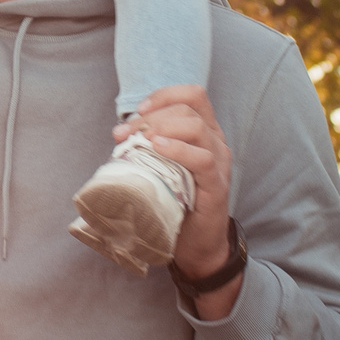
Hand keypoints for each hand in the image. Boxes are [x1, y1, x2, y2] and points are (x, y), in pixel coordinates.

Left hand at [119, 86, 242, 318]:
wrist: (197, 244)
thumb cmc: (177, 203)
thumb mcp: (163, 167)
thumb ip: (150, 148)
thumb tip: (120, 134)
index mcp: (205, 133)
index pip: (193, 95)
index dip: (164, 96)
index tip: (138, 111)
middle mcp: (215, 142)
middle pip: (188, 109)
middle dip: (151, 116)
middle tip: (124, 134)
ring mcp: (219, 163)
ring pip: (196, 127)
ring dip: (160, 128)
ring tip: (139, 141)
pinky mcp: (217, 185)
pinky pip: (202, 158)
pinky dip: (178, 149)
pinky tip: (158, 148)